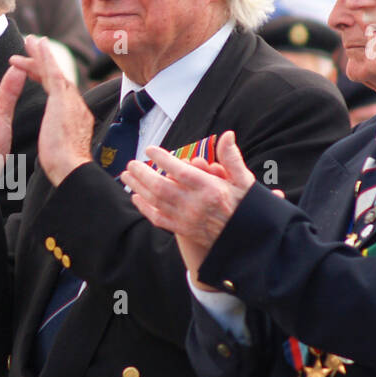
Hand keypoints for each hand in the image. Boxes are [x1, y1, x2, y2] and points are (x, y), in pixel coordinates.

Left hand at [9, 35, 92, 186]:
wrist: (72, 169)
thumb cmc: (66, 167)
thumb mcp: (63, 150)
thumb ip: (62, 141)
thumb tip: (59, 145)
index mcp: (76, 117)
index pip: (59, 93)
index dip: (46, 79)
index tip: (35, 72)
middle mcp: (76, 105)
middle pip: (58, 78)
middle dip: (44, 62)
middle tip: (32, 46)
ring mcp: (71, 100)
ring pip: (55, 70)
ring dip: (42, 54)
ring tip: (30, 40)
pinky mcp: (62, 98)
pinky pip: (52, 71)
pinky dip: (44, 56)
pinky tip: (36, 44)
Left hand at [120, 131, 254, 276]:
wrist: (249, 241)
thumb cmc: (248, 208)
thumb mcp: (245, 181)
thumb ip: (232, 158)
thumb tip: (227, 135)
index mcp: (212, 190)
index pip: (181, 172)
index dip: (163, 159)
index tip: (150, 149)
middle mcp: (196, 205)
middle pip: (162, 187)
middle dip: (143, 174)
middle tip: (131, 163)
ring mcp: (187, 219)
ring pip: (157, 202)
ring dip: (139, 188)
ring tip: (126, 176)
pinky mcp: (184, 230)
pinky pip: (159, 219)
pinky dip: (145, 208)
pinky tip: (136, 198)